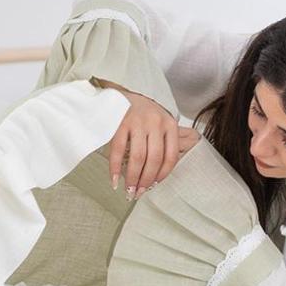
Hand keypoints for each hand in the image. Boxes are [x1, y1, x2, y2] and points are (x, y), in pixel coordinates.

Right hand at [100, 83, 198, 198]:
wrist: (122, 93)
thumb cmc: (144, 114)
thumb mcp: (160, 123)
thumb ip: (165, 143)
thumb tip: (161, 176)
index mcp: (170, 124)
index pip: (171, 156)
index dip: (162, 175)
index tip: (153, 186)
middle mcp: (156, 122)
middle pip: (154, 159)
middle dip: (146, 180)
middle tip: (138, 193)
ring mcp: (137, 121)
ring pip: (138, 157)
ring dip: (132, 178)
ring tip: (128, 190)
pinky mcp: (120, 122)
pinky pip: (118, 151)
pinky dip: (116, 168)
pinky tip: (114, 180)